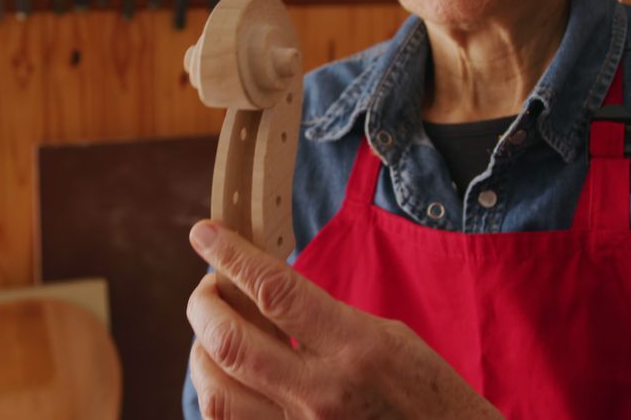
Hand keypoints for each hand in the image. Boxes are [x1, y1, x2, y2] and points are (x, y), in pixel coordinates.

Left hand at [186, 220, 503, 419]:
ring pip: (216, 392)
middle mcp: (323, 393)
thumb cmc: (429, 397)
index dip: (231, 256)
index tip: (206, 234)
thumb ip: (325, 317)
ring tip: (213, 332)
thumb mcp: (389, 338)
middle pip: (230, 342)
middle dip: (203, 305)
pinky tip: (226, 377)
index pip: (275, 291)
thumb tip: (263, 294)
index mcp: (359, 349)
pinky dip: (218, 395)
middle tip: (209, 288)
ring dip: (202, 352)